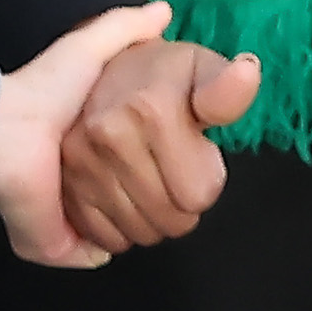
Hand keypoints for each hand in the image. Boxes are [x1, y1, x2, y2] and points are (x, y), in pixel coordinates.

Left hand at [0, 2, 176, 269]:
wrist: (8, 133)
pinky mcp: (60, 244)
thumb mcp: (89, 49)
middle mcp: (84, 188)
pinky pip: (98, 253)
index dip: (164, 163)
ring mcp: (71, 219)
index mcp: (92, 152)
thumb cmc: (46, 91)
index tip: (174, 150)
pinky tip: (109, 220)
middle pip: (141, 208)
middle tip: (159, 179)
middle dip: (154, 197)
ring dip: (133, 219)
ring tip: (132, 195)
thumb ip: (123, 29)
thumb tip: (164, 11)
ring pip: (126, 234)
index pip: (146, 170)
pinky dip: (104, 244)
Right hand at [60, 34, 262, 256]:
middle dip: (182, 203)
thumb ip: (226, 89)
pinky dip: (122, 226)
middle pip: (172, 220)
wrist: (104, 73)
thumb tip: (247, 73)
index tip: (194, 154)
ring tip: (150, 178)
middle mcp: (108, 135)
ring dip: (154, 217)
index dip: (205, 180)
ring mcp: (81, 164)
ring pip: (142, 234)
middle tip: (172, 169)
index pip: (199, 195)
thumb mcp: (202, 71)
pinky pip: (109, 239)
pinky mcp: (64, 187)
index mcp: (149, 109)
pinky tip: (126, 193)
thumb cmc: (162, 78)